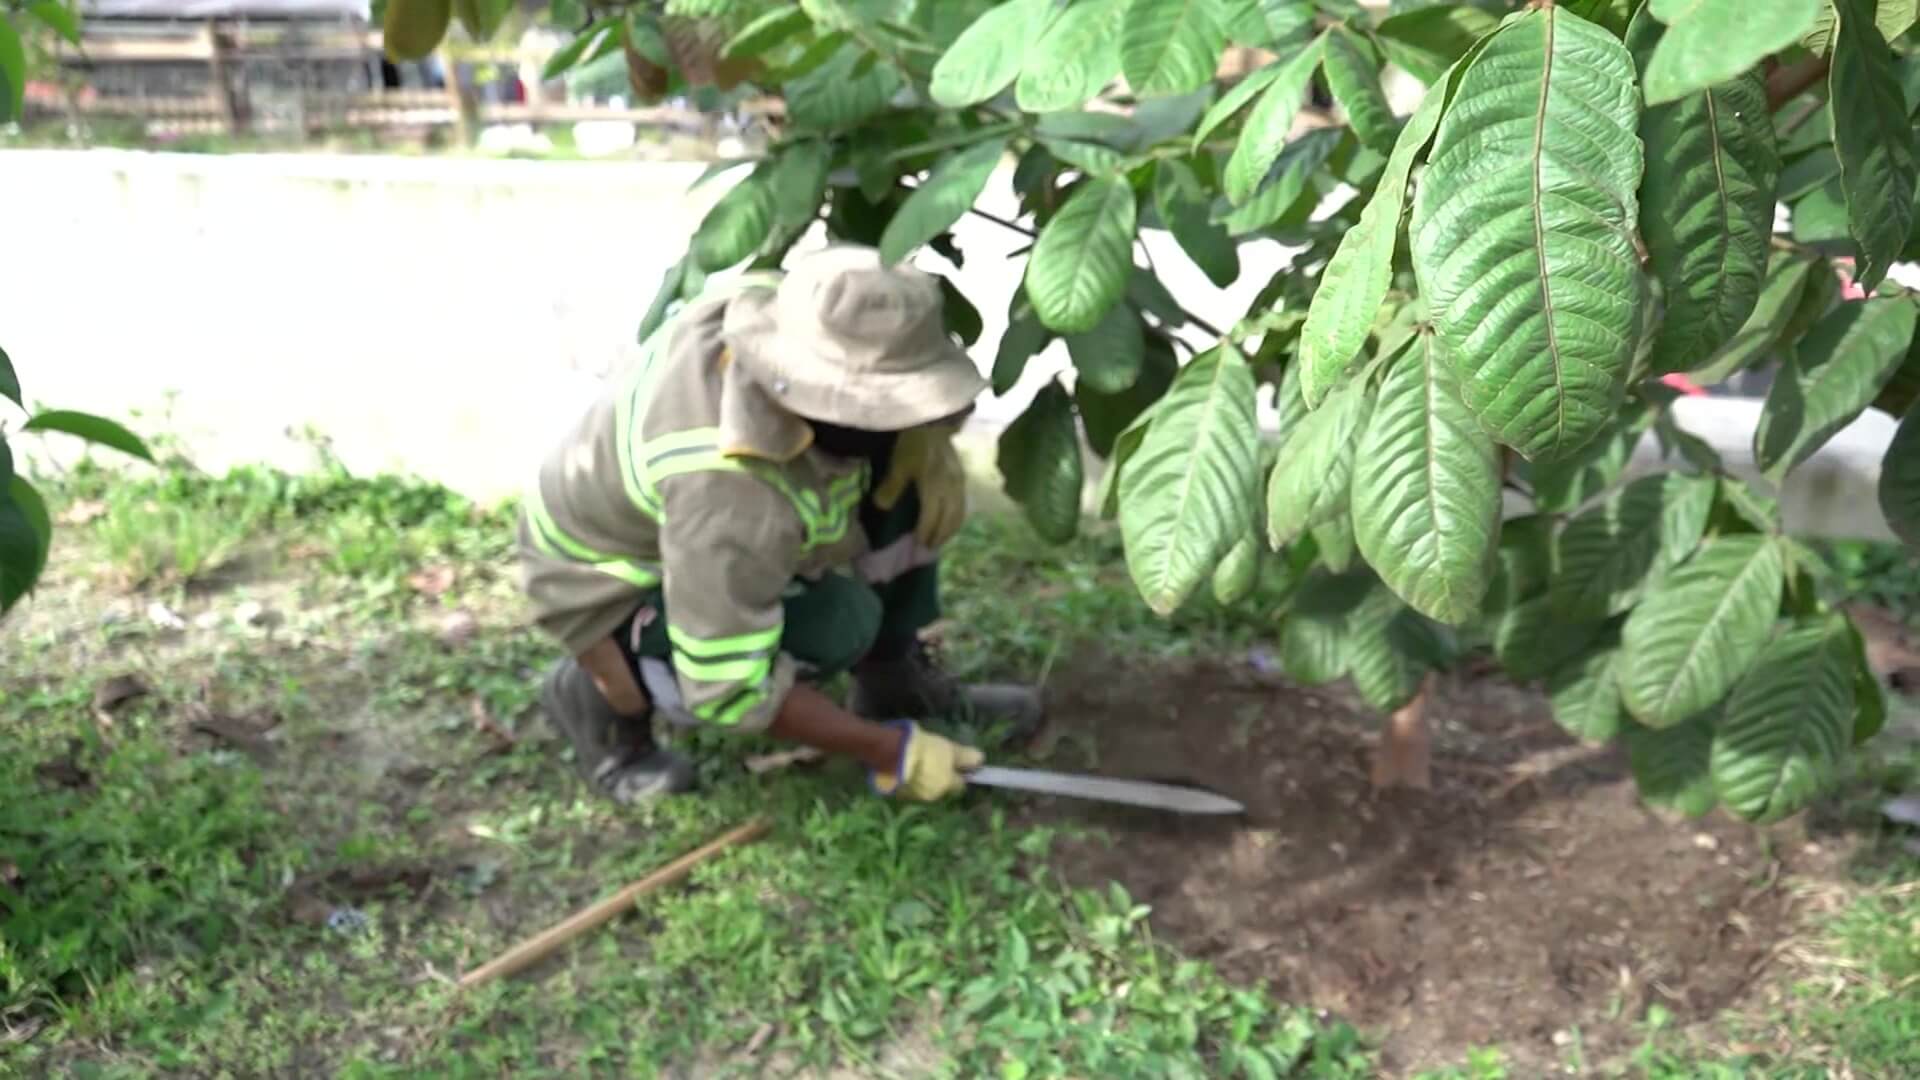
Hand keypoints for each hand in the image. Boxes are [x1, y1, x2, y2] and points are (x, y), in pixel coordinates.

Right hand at [871, 721, 983, 800]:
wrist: (890, 752)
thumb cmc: (923, 749)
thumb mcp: (947, 748)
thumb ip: (964, 756)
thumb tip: (980, 760)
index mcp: (946, 785)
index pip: (960, 784)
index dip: (960, 773)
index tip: (956, 763)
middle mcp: (932, 795)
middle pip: (942, 787)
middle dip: (941, 776)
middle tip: (937, 760)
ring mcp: (913, 795)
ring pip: (925, 787)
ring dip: (925, 777)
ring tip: (920, 761)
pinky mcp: (897, 792)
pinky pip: (909, 785)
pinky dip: (910, 778)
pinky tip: (906, 765)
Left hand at [873, 424, 966, 549]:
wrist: (932, 422)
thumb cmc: (913, 443)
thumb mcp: (898, 464)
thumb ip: (891, 486)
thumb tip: (881, 506)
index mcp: (933, 485)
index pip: (931, 516)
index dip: (926, 531)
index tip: (918, 543)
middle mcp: (950, 487)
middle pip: (948, 519)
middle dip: (940, 535)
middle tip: (929, 547)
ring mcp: (959, 483)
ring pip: (959, 513)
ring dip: (951, 529)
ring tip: (941, 539)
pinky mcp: (962, 478)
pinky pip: (963, 504)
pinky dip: (958, 517)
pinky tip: (951, 522)